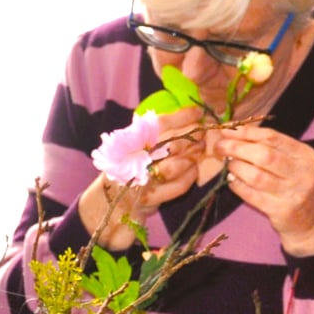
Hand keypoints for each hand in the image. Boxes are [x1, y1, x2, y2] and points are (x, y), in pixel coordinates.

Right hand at [78, 106, 204, 250]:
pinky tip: (194, 170)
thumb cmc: (126, 168)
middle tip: (203, 133)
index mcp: (130, 141)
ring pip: (176, 166)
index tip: (198, 112)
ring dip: (192, 157)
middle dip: (192, 137)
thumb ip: (151, 132)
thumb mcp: (133, 145)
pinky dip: (189, 176)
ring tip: (200, 150)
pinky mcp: (151, 197)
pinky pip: (178, 186)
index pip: (160, 123)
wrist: (110, 201)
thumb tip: (185, 117)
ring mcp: (143, 179)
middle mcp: (135, 158)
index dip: (182, 116)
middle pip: (171, 144)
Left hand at [210, 124, 313, 254]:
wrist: (313, 222)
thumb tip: (233, 134)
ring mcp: (293, 193)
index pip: (272, 137)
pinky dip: (237, 185)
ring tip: (228, 164)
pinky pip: (252, 195)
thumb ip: (269, 148)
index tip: (226, 129)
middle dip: (237, 148)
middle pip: (264, 155)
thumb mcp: (293, 163)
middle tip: (220, 147)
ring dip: (236, 167)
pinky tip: (232, 180)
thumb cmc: (296, 186)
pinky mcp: (281, 211)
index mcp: (305, 155)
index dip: (246, 132)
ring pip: (256, 176)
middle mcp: (302, 173)